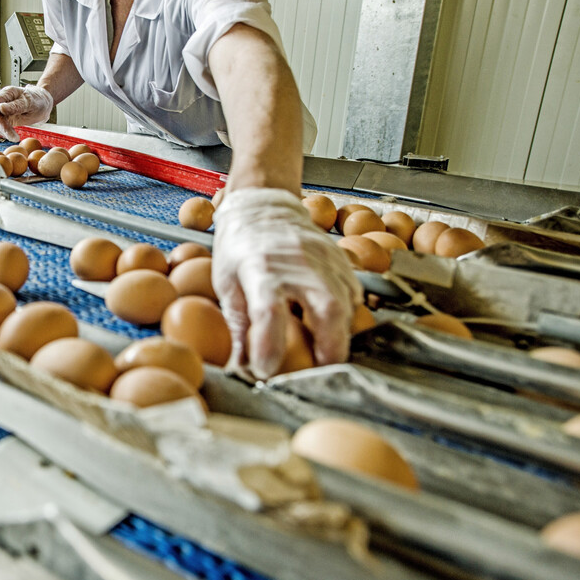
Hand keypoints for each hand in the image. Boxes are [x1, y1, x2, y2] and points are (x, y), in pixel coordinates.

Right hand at [0, 85, 53, 140]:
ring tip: (15, 137)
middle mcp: (2, 100)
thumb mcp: (29, 103)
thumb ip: (15, 106)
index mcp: (7, 93)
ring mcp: (2, 110)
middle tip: (11, 137)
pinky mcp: (4, 118)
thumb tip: (0, 108)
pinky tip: (13, 136)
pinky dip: (5, 133)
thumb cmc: (37, 101)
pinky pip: (0, 127)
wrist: (43, 104)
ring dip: (4, 132)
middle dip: (0, 127)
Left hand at [212, 188, 360, 378]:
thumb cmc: (240, 247)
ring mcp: (324, 259)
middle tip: (321, 371)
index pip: (268, 312)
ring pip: (346, 305)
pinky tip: (332, 326)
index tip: (264, 370)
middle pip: (327, 308)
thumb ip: (237, 326)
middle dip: (330, 348)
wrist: (263, 207)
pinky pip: (353, 294)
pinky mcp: (340, 260)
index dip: (268, 346)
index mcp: (261, 269)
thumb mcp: (227, 284)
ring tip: (324, 353)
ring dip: (339, 335)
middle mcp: (297, 263)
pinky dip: (346, 316)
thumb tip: (237, 368)